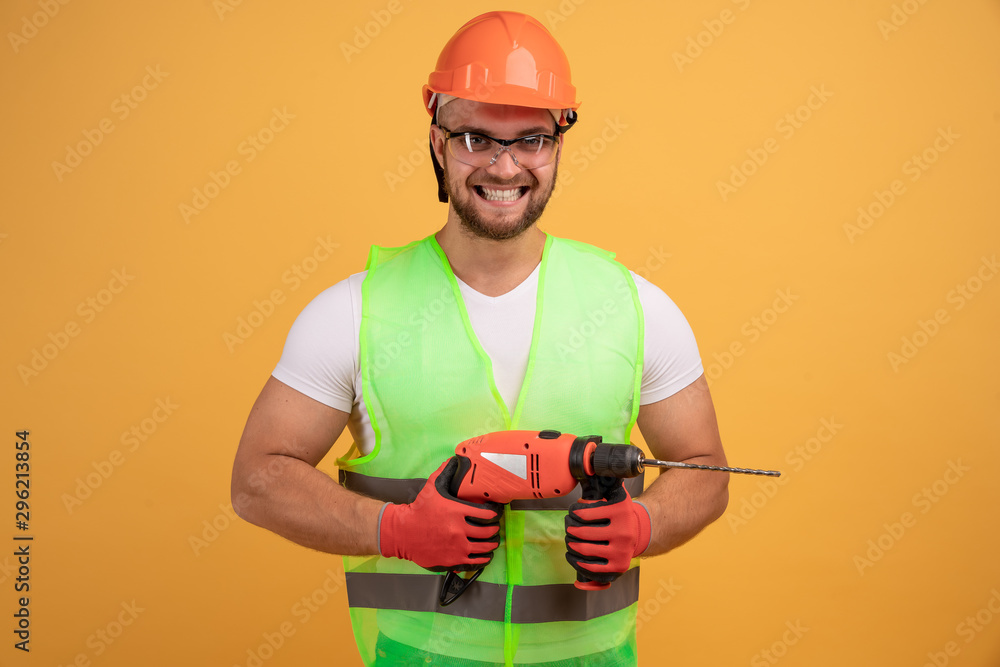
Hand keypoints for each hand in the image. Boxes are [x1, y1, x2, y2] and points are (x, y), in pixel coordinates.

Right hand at [379, 457, 502, 571]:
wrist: (403, 532)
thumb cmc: (419, 510)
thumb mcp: (432, 487)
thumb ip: (445, 472)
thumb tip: (455, 459)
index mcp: (457, 511)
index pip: (487, 514)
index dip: (495, 514)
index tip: (496, 514)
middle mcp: (459, 530)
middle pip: (488, 531)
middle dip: (495, 529)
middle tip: (495, 527)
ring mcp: (457, 547)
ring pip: (484, 547)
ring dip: (492, 544)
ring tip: (493, 541)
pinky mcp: (453, 560)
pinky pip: (476, 562)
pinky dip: (484, 559)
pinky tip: (486, 555)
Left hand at [565, 475, 650, 584]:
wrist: (642, 532)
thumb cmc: (622, 514)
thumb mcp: (618, 495)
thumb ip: (607, 482)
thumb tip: (592, 467)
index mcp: (620, 512)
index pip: (587, 513)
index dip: (575, 514)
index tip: (572, 513)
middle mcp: (623, 532)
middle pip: (584, 533)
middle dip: (571, 530)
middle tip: (568, 528)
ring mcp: (621, 550)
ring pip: (586, 549)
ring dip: (572, 545)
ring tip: (570, 540)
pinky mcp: (618, 566)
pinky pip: (592, 566)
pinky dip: (578, 561)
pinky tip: (573, 554)